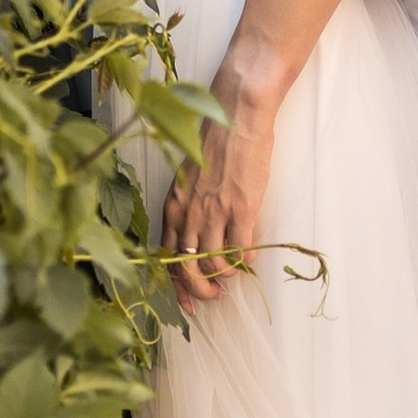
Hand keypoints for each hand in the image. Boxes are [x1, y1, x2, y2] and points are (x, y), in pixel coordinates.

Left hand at [161, 89, 274, 307]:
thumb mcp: (189, 177)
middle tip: (213, 294)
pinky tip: (250, 260)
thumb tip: (195, 234)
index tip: (186, 300)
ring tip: (232, 277)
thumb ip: (188, 206)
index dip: (176, 284)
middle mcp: (189, 214)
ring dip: (224, 278)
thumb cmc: (215, 142)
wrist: (237, 117)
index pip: (166, 257)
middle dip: (199, 290)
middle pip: (187, 269)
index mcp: (174, 206)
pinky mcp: (242, 210)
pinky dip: (246, 262)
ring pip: (214, 265)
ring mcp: (215, 213)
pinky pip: (241, 251)